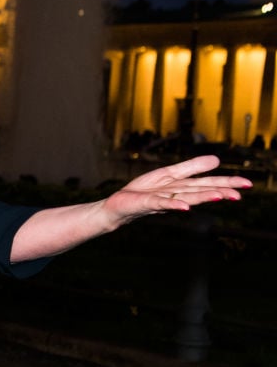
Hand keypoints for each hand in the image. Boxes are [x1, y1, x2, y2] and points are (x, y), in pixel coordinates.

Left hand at [103, 154, 251, 225]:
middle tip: (241, 195)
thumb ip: (191, 168)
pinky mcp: (146, 203)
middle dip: (220, 192)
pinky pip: (161, 203)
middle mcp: (175, 195)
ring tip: (219, 196)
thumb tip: (217, 160)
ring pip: (185, 197)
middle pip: (199, 191)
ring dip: (201, 197)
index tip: (247, 184)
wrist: (118, 206)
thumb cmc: (143, 192)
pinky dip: (173, 204)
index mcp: (181, 187)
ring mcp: (161, 200)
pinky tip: (184, 207)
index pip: (206, 183)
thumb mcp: (168, 175)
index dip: (226, 183)